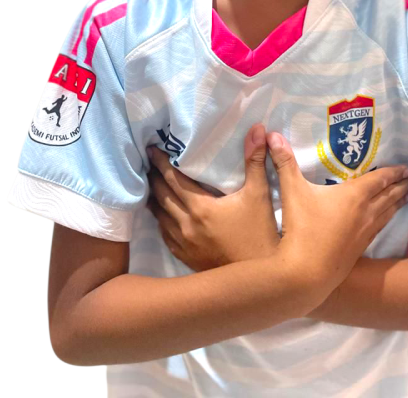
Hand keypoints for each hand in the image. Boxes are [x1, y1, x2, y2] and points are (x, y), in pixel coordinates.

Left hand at [147, 123, 279, 271]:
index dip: (160, 162)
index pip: (172, 179)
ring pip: (160, 217)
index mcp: (200, 208)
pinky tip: (162, 216)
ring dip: (154, 199)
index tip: (151, 148)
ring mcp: (184, 245)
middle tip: (146, 161)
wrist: (260, 278)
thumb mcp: (260, 194)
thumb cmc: (261, 234)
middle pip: (161, 196)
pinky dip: (161, 221)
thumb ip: (256, 160)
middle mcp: (186, 226)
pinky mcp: (187, 259)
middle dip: (153, 177)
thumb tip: (258, 129)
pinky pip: (165, 235)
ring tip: (149, 185)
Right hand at [266, 132, 407, 300]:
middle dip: (402, 185)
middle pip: (389, 196)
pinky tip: (385, 222)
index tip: (407, 167)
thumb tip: (271, 134)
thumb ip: (284, 162)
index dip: (394, 172)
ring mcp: (364, 234)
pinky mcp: (359, 250)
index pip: (380, 179)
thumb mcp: (292, 191)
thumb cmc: (301, 229)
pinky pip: (379, 229)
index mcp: (354, 195)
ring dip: (399, 203)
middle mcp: (365, 213)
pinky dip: (387, 220)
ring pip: (387, 214)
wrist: (306, 275)